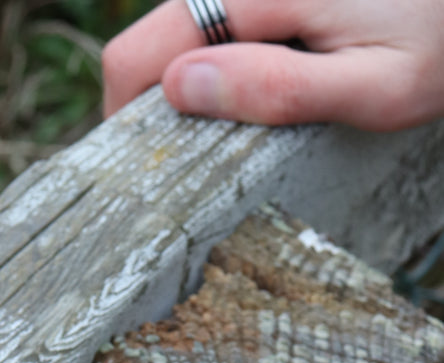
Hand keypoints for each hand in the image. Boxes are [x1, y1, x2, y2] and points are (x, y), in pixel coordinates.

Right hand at [103, 0, 443, 130]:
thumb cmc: (443, 41)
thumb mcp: (376, 86)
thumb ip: (278, 88)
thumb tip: (178, 88)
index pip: (135, 56)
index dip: (124, 118)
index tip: (148, 166)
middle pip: (151, 42)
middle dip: (160, 103)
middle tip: (207, 149)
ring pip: (181, 32)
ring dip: (195, 81)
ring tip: (247, 114)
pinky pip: (214, 23)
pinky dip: (221, 60)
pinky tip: (263, 81)